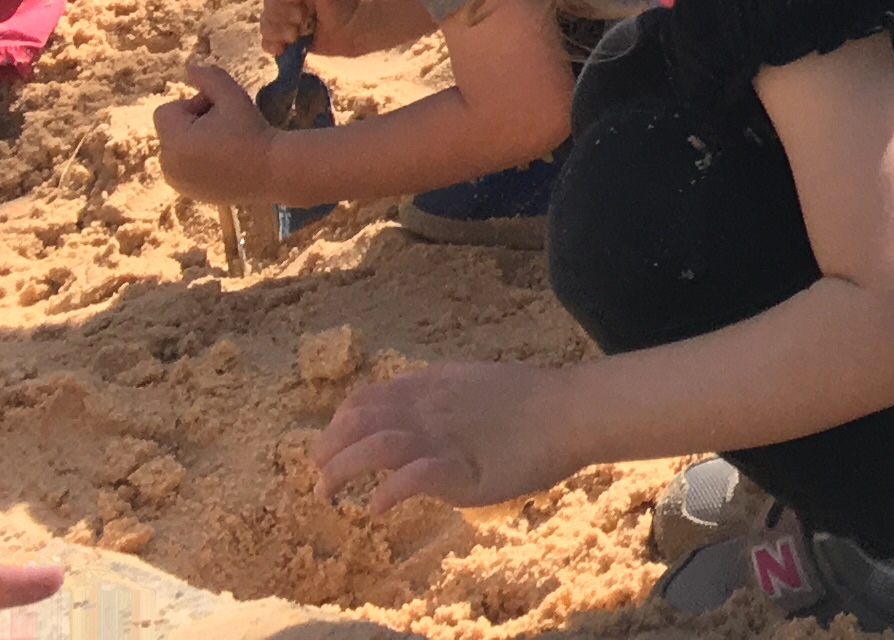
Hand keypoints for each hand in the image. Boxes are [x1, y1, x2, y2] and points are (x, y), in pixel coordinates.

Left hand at [152, 63, 278, 204]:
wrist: (273, 171)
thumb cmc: (253, 130)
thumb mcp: (233, 97)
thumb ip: (209, 78)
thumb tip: (188, 67)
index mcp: (175, 141)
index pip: (167, 110)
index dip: (193, 106)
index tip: (219, 114)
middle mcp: (168, 164)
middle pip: (170, 129)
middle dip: (192, 124)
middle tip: (225, 128)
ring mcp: (176, 181)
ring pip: (176, 148)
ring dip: (193, 142)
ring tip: (225, 145)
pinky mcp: (186, 192)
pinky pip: (182, 166)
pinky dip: (196, 161)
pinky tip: (224, 162)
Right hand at [264, 0, 372, 55]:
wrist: (363, 23)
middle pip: (268, 1)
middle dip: (282, 13)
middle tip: (303, 18)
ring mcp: (290, 16)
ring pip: (266, 22)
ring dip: (278, 30)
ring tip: (297, 34)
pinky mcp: (291, 37)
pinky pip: (268, 41)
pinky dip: (272, 44)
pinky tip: (283, 47)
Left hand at [311, 360, 584, 513]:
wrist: (574, 409)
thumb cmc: (534, 400)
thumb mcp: (477, 384)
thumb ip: (444, 394)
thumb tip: (418, 401)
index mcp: (433, 385)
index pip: (369, 398)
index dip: (342, 422)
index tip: (334, 444)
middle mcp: (430, 408)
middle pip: (359, 421)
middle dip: (328, 449)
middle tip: (319, 476)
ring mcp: (444, 437)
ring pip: (375, 446)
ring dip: (342, 471)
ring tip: (327, 494)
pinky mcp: (460, 470)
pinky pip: (411, 479)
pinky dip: (386, 493)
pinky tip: (376, 508)